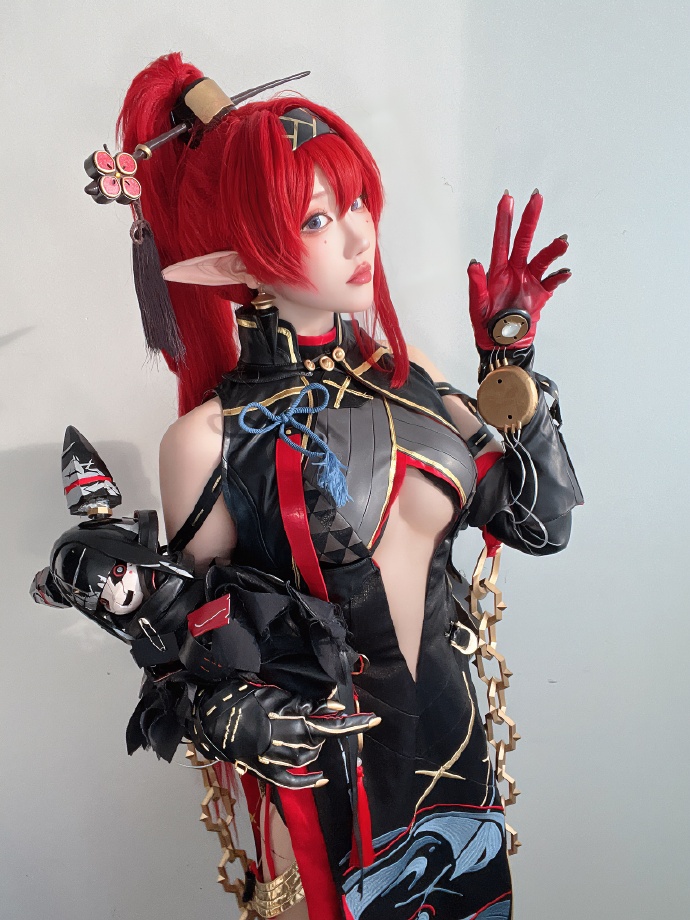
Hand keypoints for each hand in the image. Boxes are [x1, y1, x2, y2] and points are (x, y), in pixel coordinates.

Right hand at [191, 680, 379, 788]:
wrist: (203, 715)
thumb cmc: (236, 696)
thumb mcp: (269, 691)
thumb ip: (300, 700)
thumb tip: (331, 705)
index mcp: (275, 719)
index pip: (321, 724)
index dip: (348, 723)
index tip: (374, 719)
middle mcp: (273, 741)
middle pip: (313, 741)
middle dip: (331, 729)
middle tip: (344, 718)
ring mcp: (265, 758)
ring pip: (302, 759)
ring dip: (315, 747)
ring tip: (316, 733)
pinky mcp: (259, 769)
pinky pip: (285, 781)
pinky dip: (305, 781)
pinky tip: (321, 776)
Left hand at [468, 191, 570, 349]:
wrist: (503, 345)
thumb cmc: (486, 326)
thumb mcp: (477, 308)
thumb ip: (476, 286)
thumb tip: (473, 264)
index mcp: (497, 271)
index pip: (501, 241)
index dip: (504, 220)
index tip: (508, 199)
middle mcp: (515, 271)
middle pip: (523, 241)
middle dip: (530, 219)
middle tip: (536, 198)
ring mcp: (529, 281)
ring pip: (542, 260)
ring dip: (552, 250)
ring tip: (562, 242)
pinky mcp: (540, 294)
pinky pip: (552, 282)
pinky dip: (559, 276)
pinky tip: (564, 272)